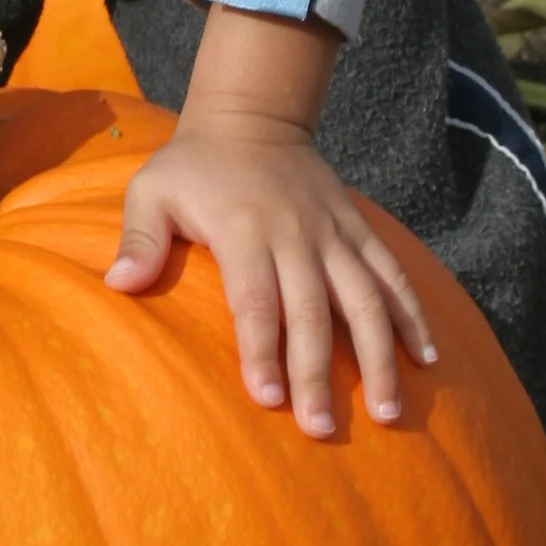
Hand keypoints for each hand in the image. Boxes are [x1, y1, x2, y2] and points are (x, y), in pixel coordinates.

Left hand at [103, 5, 435, 433]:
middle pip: (313, 312)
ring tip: (387, 411)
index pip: (256, 299)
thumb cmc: (193, 166)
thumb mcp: (152, 190)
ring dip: (379, 357)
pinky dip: (412, 315)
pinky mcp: (358, 230)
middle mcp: (296, 234)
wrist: (253, 116)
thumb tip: (118, 285)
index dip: (262, 350)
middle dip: (318, 374)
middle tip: (321, 429)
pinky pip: (392, 275)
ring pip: (366, 299)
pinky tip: (426, 359)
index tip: (268, 399)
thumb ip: (139, 239)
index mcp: (243, 228)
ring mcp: (333, 233)